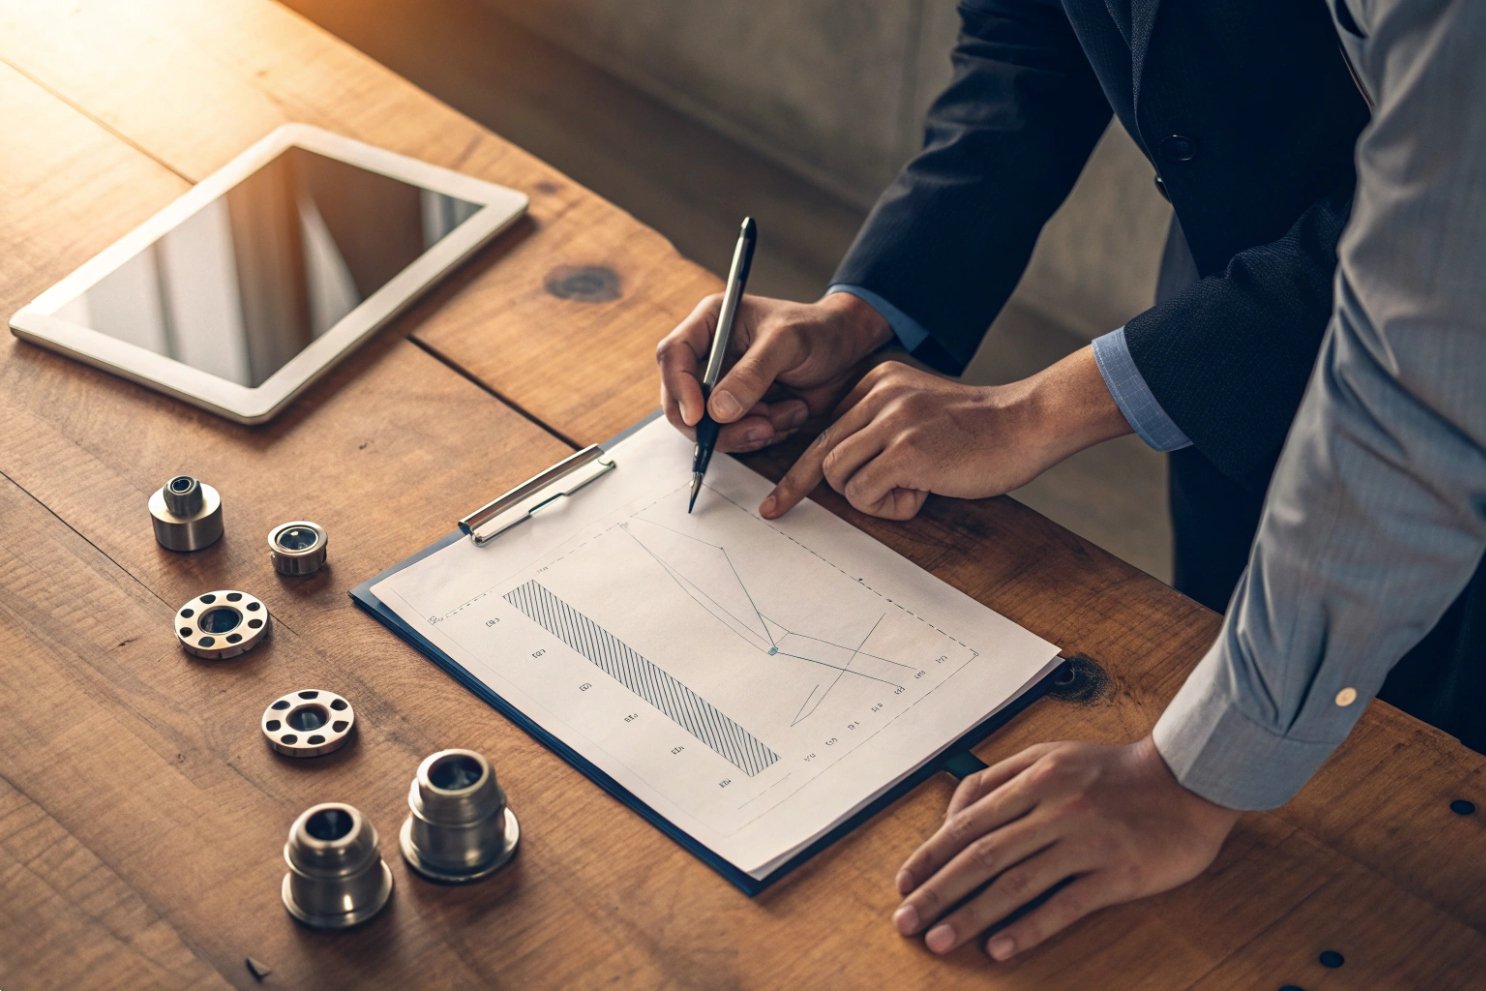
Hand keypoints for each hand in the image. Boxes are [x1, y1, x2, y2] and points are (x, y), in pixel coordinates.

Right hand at [656, 291, 892, 452]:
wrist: (847, 351)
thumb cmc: (818, 331)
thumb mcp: (787, 343)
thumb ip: (752, 374)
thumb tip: (716, 411)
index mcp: (711, 323)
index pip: (673, 355)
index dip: (679, 388)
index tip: (700, 417)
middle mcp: (709, 356)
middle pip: (682, 402)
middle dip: (719, 425)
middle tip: (760, 428)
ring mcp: (722, 387)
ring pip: (710, 428)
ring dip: (750, 431)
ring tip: (790, 411)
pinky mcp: (740, 412)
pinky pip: (736, 438)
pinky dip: (765, 435)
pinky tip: (792, 414)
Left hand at [761, 346, 1129, 520]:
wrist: (1028, 422)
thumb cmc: (981, 431)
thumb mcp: (920, 412)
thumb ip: (882, 427)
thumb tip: (841, 469)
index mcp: (878, 382)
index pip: (824, 429)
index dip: (798, 472)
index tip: (776, 503)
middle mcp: (879, 394)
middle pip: (824, 455)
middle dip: (816, 489)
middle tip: (812, 507)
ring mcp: (893, 420)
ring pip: (839, 475)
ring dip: (869, 498)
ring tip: (911, 490)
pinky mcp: (907, 449)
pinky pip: (864, 493)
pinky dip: (888, 507)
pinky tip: (922, 494)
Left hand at [892, 737, 1240, 960]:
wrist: (1189, 779)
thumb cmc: (1113, 771)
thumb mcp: (1052, 755)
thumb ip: (1001, 780)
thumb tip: (953, 816)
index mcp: (1035, 777)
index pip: (968, 821)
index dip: (930, 856)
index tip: (904, 884)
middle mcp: (1055, 807)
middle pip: (982, 855)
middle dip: (937, 891)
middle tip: (906, 922)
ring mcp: (1087, 841)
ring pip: (1016, 882)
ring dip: (972, 915)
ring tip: (940, 940)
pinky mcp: (1119, 873)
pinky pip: (1066, 903)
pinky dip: (1030, 926)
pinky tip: (1001, 947)